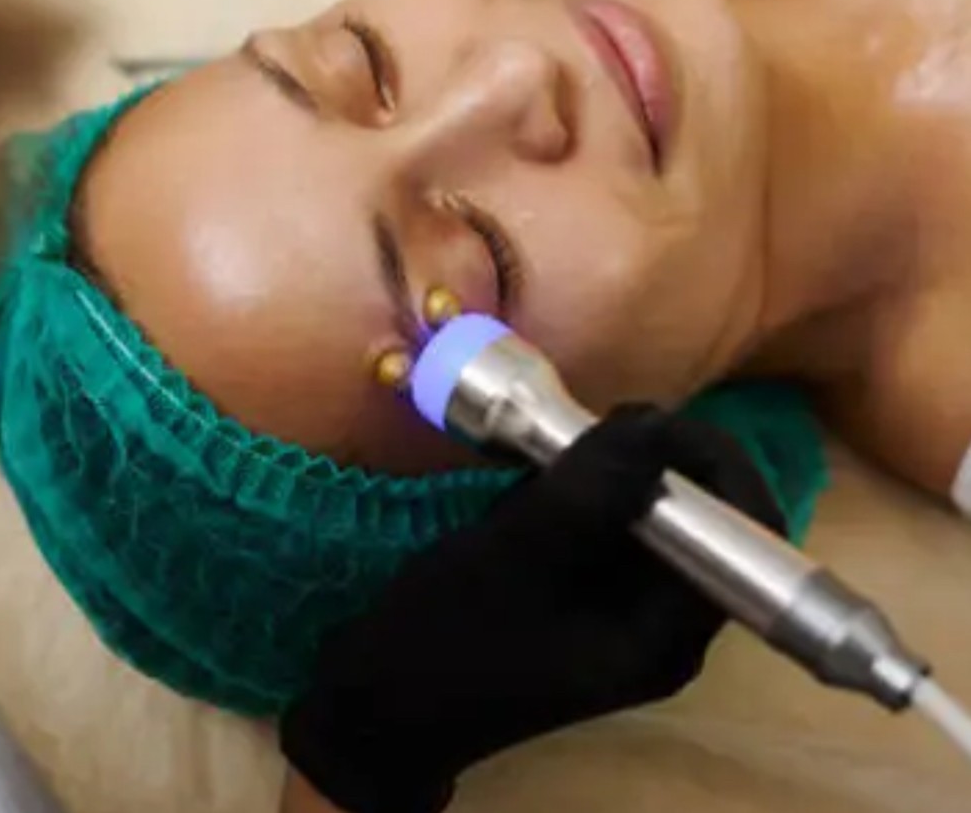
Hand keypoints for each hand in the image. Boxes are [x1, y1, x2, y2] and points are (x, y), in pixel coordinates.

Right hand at [281, 405, 786, 812]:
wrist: (377, 702)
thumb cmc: (442, 640)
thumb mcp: (509, 560)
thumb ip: (585, 494)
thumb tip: (653, 424)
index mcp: (666, 634)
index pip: (745, 539)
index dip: (711, 465)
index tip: (642, 422)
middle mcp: (662, 621)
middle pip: (704, 516)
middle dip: (650, 457)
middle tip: (580, 429)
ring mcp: (623, 607)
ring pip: (651, 509)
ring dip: (607, 468)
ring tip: (543, 456)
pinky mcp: (585, 590)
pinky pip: (607, 521)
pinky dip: (576, 487)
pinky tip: (527, 484)